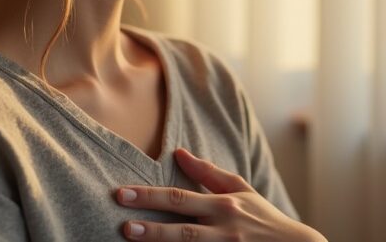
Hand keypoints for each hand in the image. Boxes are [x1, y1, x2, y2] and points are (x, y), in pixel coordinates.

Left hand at [115, 147, 324, 240]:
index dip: (150, 196)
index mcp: (223, 205)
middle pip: (181, 230)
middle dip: (150, 228)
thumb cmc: (263, 218)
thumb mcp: (241, 190)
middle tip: (122, 225)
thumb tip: (178, 152)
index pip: (180, 198)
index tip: (122, 193)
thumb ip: (207, 173)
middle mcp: (224, 230)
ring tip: (131, 241)